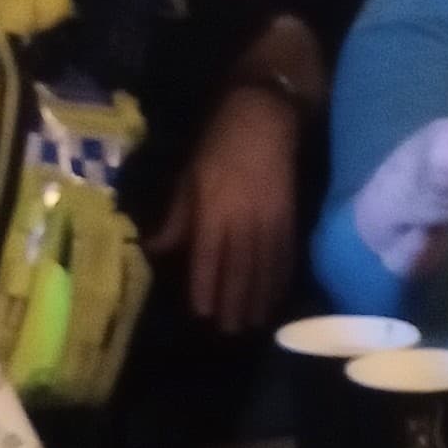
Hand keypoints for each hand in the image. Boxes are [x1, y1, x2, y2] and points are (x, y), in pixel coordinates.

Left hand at [148, 84, 300, 331]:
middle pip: (240, 269)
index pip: (209, 257)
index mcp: (214, 209)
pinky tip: (277, 294)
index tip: (203, 313)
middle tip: (231, 331)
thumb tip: (158, 249)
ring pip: (264, 267)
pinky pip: (285, 253)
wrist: (265, 116)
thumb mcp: (189, 175)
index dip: (206, 286)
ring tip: (253, 323)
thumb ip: (178, 217)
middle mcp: (244, 220)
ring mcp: (270, 219)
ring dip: (259, 297)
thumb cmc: (218, 142)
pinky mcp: (290, 215)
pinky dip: (280, 277)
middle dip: (234, 302)